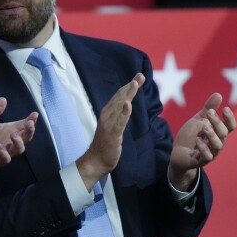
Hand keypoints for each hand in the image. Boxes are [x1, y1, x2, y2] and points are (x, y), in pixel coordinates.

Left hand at [0, 97, 37, 191]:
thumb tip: (3, 99)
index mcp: (8, 130)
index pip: (23, 126)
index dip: (31, 120)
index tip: (35, 114)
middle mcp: (8, 142)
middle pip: (26, 138)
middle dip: (29, 131)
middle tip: (29, 123)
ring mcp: (3, 152)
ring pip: (18, 150)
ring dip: (18, 143)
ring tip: (13, 135)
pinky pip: (4, 160)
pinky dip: (5, 154)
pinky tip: (1, 147)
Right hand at [76, 73, 144, 190]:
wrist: (95, 161)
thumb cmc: (105, 145)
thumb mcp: (113, 128)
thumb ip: (118, 117)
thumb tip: (125, 107)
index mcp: (107, 113)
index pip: (119, 97)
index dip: (128, 87)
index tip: (138, 77)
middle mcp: (107, 116)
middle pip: (120, 98)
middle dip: (130, 86)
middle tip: (140, 75)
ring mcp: (109, 124)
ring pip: (120, 106)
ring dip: (127, 94)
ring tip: (134, 84)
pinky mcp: (112, 134)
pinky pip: (119, 122)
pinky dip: (124, 112)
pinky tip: (128, 104)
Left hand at [168, 93, 235, 190]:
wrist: (178, 153)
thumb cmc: (191, 136)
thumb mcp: (198, 120)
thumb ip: (208, 109)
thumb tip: (218, 94)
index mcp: (218, 133)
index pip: (230, 127)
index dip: (230, 118)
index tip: (225, 108)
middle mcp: (217, 144)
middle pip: (223, 134)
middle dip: (217, 122)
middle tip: (209, 112)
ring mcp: (210, 153)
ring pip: (217, 146)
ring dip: (212, 136)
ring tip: (204, 127)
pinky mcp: (199, 161)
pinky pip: (207, 157)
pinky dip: (203, 148)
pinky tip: (197, 140)